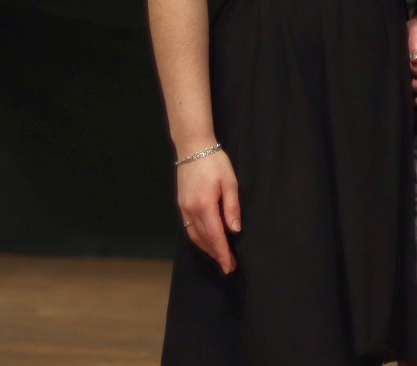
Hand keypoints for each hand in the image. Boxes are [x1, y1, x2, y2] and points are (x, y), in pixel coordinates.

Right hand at [176, 149, 239, 273]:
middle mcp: (191, 211)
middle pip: (205, 239)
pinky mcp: (182, 205)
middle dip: (217, 254)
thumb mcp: (230, 182)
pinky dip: (199, 238)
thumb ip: (232, 207)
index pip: (216, 236)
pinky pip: (190, 228)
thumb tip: (234, 230)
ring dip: (207, 248)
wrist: (193, 149)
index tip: (230, 266)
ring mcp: (184, 209)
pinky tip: (207, 241)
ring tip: (220, 257)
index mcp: (205, 206)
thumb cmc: (215, 163)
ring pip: (195, 236)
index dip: (223, 253)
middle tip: (229, 266)